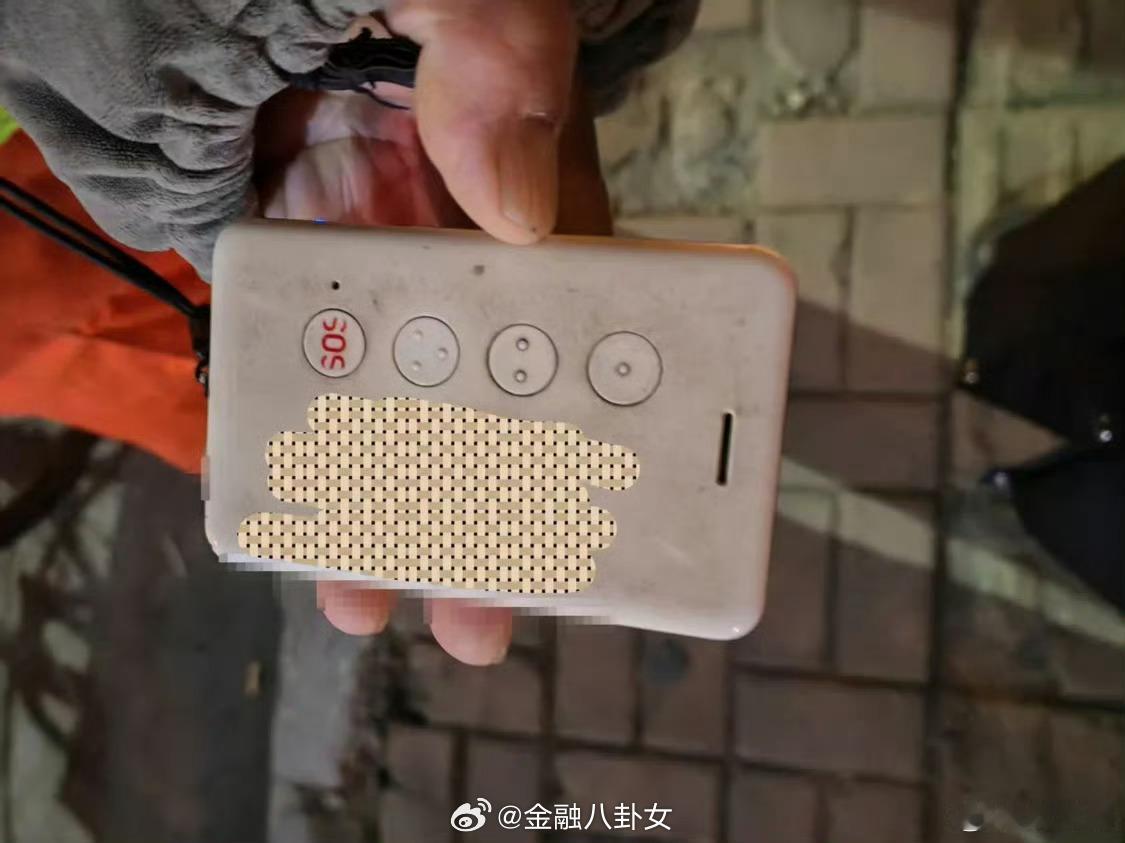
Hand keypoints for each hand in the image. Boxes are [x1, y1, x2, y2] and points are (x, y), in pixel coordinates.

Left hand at [252, 0, 611, 663]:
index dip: (590, 435)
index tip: (591, 528)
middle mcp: (461, 250)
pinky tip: (285, 510)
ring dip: (383, 507)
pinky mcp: (294, 267)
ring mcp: (372, 263)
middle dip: (488, 518)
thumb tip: (521, 213)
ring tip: (367, 595)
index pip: (583, 329)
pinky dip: (296, 442)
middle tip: (478, 617)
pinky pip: (299, 369)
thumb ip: (502, 66)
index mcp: (530, 200)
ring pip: (393, 407)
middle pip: (490, 402)